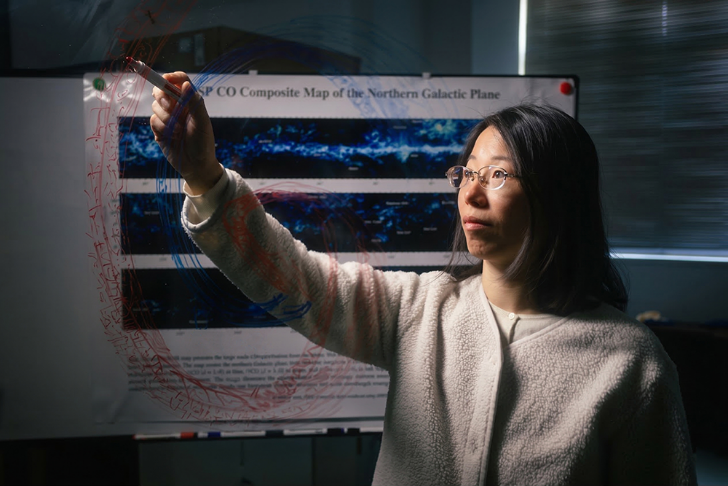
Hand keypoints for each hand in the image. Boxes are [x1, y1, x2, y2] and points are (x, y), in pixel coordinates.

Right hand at [149, 71, 222, 194]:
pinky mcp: (159, 128)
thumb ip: (194, 102)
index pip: (179, 80)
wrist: (196, 166)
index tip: (167, 80)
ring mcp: (167, 117)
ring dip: (165, 117)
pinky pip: (153, 120)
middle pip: (161, 89)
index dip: (171, 77)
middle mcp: (178, 106)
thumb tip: (185, 83)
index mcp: (190, 101)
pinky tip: (171, 136)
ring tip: (178, 131)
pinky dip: (161, 127)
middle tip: (171, 108)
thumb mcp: (202, 122)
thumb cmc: (203, 143)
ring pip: (155, 105)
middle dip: (163, 97)